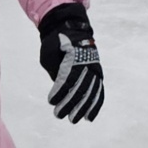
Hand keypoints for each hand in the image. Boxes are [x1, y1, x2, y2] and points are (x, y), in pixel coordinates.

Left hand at [37, 2, 102, 122]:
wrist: (72, 28)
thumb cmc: (56, 42)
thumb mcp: (49, 52)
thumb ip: (54, 70)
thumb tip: (59, 88)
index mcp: (74, 56)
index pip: (67, 77)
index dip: (60, 91)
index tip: (51, 101)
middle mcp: (88, 63)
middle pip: (80, 87)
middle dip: (69, 103)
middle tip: (59, 115)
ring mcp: (95, 68)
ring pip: (90, 91)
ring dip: (82, 108)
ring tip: (74, 119)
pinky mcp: (98, 73)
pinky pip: (98, 91)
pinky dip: (95, 105)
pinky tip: (89, 117)